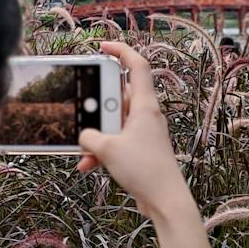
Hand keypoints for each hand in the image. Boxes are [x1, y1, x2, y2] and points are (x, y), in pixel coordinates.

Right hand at [77, 41, 194, 220]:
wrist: (165, 200)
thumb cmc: (144, 169)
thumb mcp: (107, 149)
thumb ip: (90, 136)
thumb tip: (85, 136)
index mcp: (144, 105)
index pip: (137, 65)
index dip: (121, 51)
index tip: (102, 47)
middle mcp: (146, 114)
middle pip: (118, 96)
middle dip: (97, 105)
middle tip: (83, 111)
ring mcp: (144, 132)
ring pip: (114, 122)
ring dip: (97, 134)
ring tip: (84, 148)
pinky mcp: (141, 149)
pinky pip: (117, 141)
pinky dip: (102, 150)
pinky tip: (88, 164)